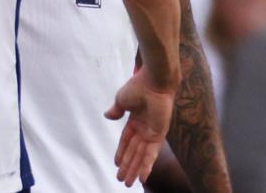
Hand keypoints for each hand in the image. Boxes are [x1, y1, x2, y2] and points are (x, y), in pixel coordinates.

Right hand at [105, 68, 175, 186]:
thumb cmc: (138, 87)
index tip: (116, 163)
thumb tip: (107, 116)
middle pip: (133, 152)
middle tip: (121, 180)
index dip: (121, 152)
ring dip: (134, 170)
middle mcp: (144, 128)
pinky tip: (143, 177)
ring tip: (128, 183)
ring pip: (141, 156)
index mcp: (135, 120)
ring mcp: (152, 132)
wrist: (153, 82)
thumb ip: (116, 110)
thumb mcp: (122, 100)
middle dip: (127, 166)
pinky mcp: (158, 135)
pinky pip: (151, 154)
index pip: (126, 140)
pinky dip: (147, 165)